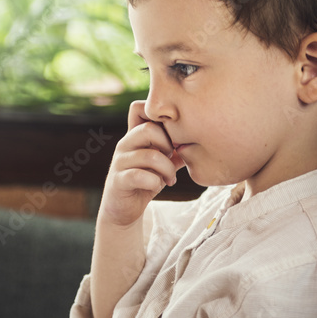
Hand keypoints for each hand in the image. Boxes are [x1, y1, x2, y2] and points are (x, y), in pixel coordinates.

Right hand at [98, 101, 184, 226]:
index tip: (171, 137)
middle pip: (148, 128)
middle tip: (172, 158)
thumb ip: (176, 150)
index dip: (158, 116)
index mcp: (134, 135)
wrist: (123, 209)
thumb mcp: (163, 163)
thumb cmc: (145, 181)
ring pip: (149, 155)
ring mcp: (119, 162)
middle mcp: (124, 144)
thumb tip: (197, 138)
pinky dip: (154, 182)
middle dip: (168, 144)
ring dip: (166, 169)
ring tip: (170, 178)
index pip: (138, 108)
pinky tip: (158, 186)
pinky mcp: (118, 181)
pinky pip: (139, 176)